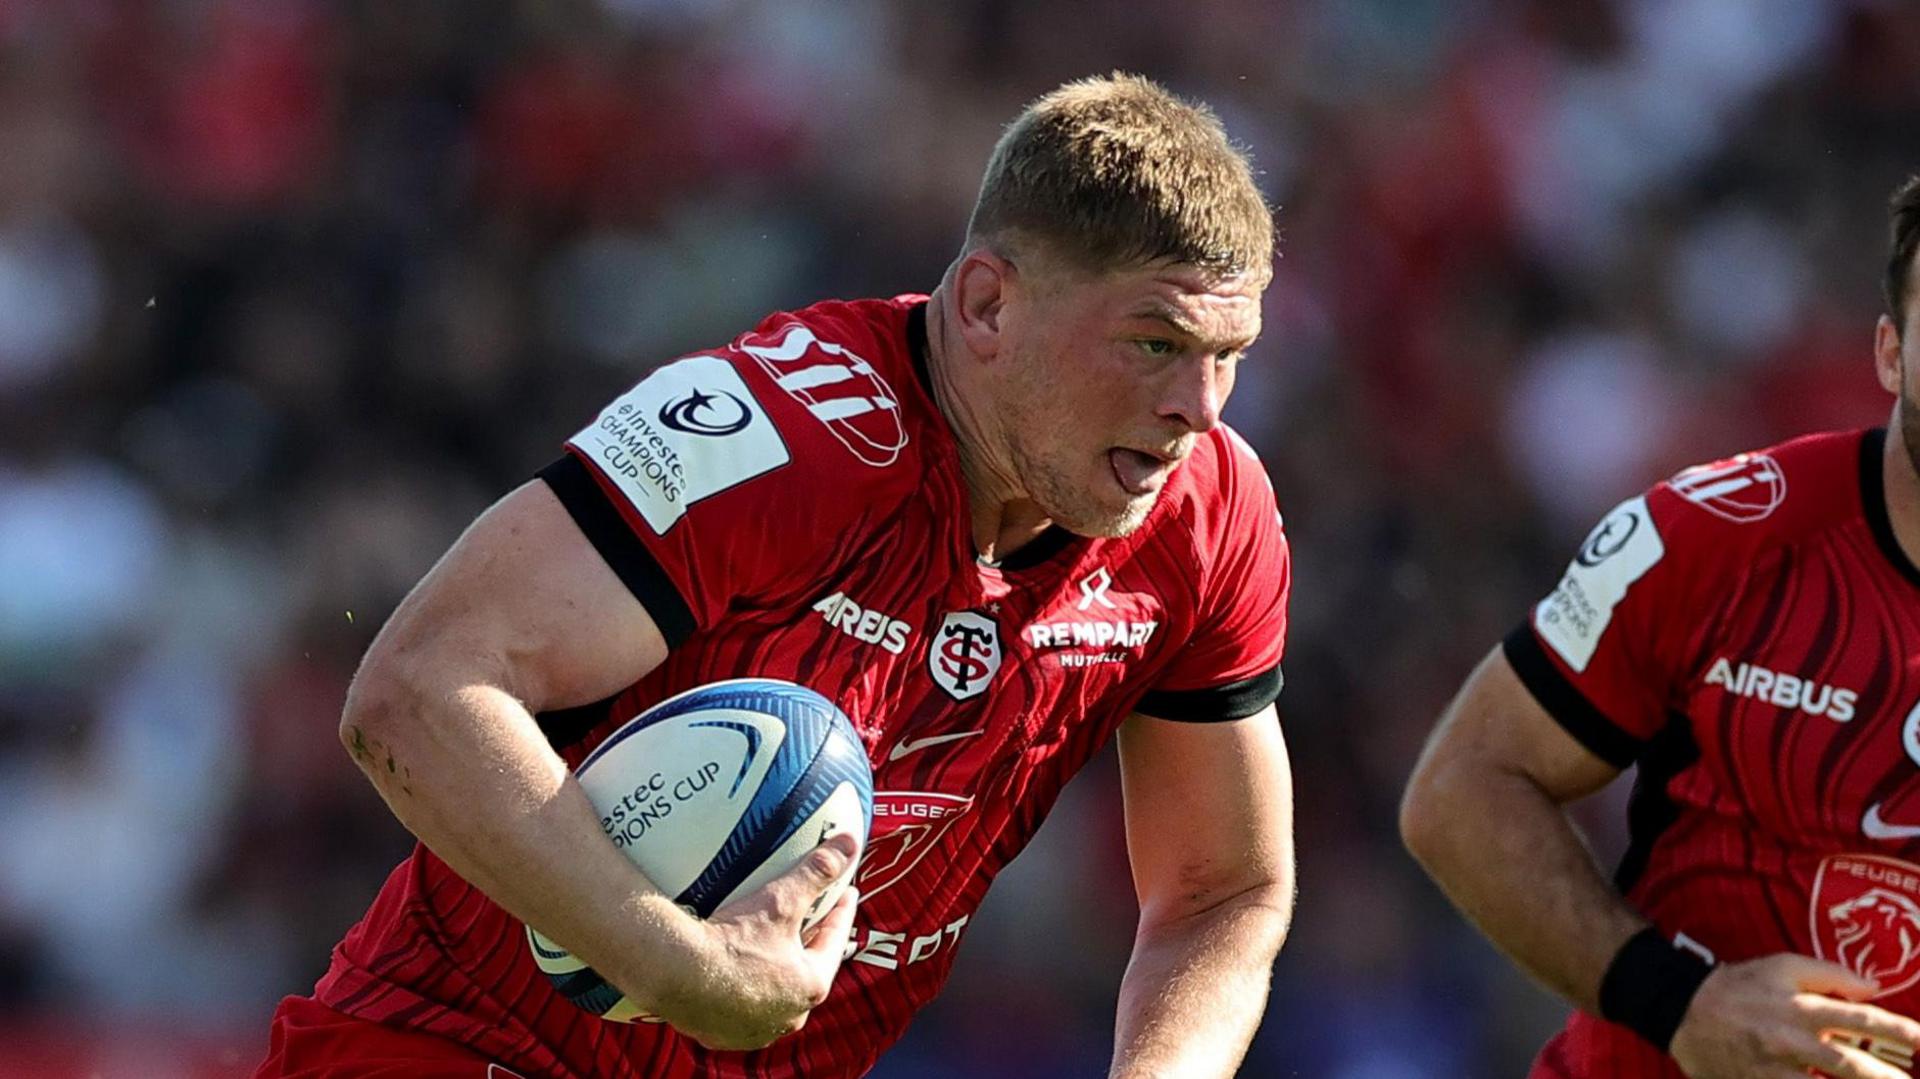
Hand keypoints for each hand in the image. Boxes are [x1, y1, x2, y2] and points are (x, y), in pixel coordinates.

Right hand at [649, 834, 860, 1050]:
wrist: (675, 973)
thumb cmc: (735, 940)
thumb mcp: (781, 899)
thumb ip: (817, 871)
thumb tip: (848, 843)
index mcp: (810, 985)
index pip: (835, 941)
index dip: (841, 913)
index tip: (844, 894)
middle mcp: (788, 1017)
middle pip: (806, 971)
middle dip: (809, 945)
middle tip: (809, 919)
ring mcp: (754, 1031)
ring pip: (773, 995)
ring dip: (774, 974)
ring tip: (768, 948)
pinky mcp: (720, 1035)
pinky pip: (737, 1010)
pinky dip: (740, 992)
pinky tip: (732, 976)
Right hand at [1669, 954, 1919, 1078]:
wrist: (1680, 1009)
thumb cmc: (1739, 985)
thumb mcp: (1781, 965)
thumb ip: (1829, 974)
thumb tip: (1872, 986)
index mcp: (1800, 1007)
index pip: (1858, 1019)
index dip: (1895, 1030)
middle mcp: (1791, 1041)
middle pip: (1849, 1066)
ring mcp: (1773, 1070)